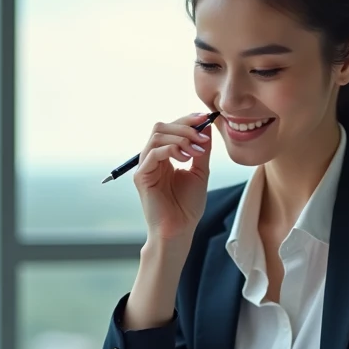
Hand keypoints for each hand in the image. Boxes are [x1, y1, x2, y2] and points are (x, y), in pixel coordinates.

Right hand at [134, 113, 214, 241]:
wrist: (179, 230)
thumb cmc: (187, 206)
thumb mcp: (200, 172)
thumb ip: (201, 150)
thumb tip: (206, 127)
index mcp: (164, 156)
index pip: (171, 128)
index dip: (187, 120)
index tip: (206, 118)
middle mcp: (152, 158)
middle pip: (161, 126)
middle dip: (185, 127)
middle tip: (202, 137)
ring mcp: (145, 166)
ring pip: (157, 135)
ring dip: (181, 138)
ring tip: (196, 151)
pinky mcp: (141, 176)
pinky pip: (153, 152)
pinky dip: (172, 149)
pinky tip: (186, 158)